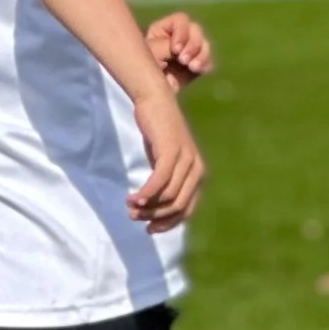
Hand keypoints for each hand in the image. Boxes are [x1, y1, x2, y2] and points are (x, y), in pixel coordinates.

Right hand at [127, 88, 206, 231]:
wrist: (155, 100)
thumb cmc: (158, 133)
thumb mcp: (165, 162)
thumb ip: (166, 183)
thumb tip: (155, 210)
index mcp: (198, 175)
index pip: (187, 210)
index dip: (168, 224)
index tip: (149, 229)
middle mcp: (197, 169)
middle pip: (177, 206)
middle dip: (154, 216)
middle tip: (134, 217)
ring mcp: (186, 160)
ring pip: (168, 196)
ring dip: (147, 206)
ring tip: (130, 206)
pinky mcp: (172, 151)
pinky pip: (160, 181)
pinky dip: (147, 193)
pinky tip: (134, 198)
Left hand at [147, 11, 213, 92]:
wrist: (149, 95)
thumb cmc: (143, 70)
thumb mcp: (153, 52)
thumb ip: (168, 44)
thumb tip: (182, 46)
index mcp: (163, 30)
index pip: (181, 20)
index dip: (182, 32)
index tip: (175, 49)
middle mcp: (177, 38)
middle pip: (196, 30)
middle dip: (194, 45)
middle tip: (184, 61)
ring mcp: (188, 52)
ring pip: (205, 45)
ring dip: (202, 55)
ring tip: (192, 67)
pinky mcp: (195, 67)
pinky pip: (208, 61)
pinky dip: (206, 64)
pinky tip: (199, 70)